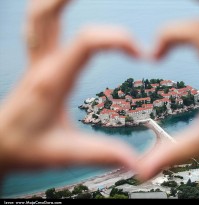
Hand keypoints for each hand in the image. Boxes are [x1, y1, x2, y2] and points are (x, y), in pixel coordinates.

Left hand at [0, 0, 139, 174]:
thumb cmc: (25, 147)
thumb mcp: (66, 154)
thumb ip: (102, 154)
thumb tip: (136, 162)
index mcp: (52, 81)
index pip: (86, 43)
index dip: (116, 39)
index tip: (139, 53)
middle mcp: (43, 66)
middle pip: (46, 14)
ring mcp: (37, 63)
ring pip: (38, 17)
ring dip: (55, 0)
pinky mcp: (37, 66)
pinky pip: (38, 29)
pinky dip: (48, 12)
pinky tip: (58, 11)